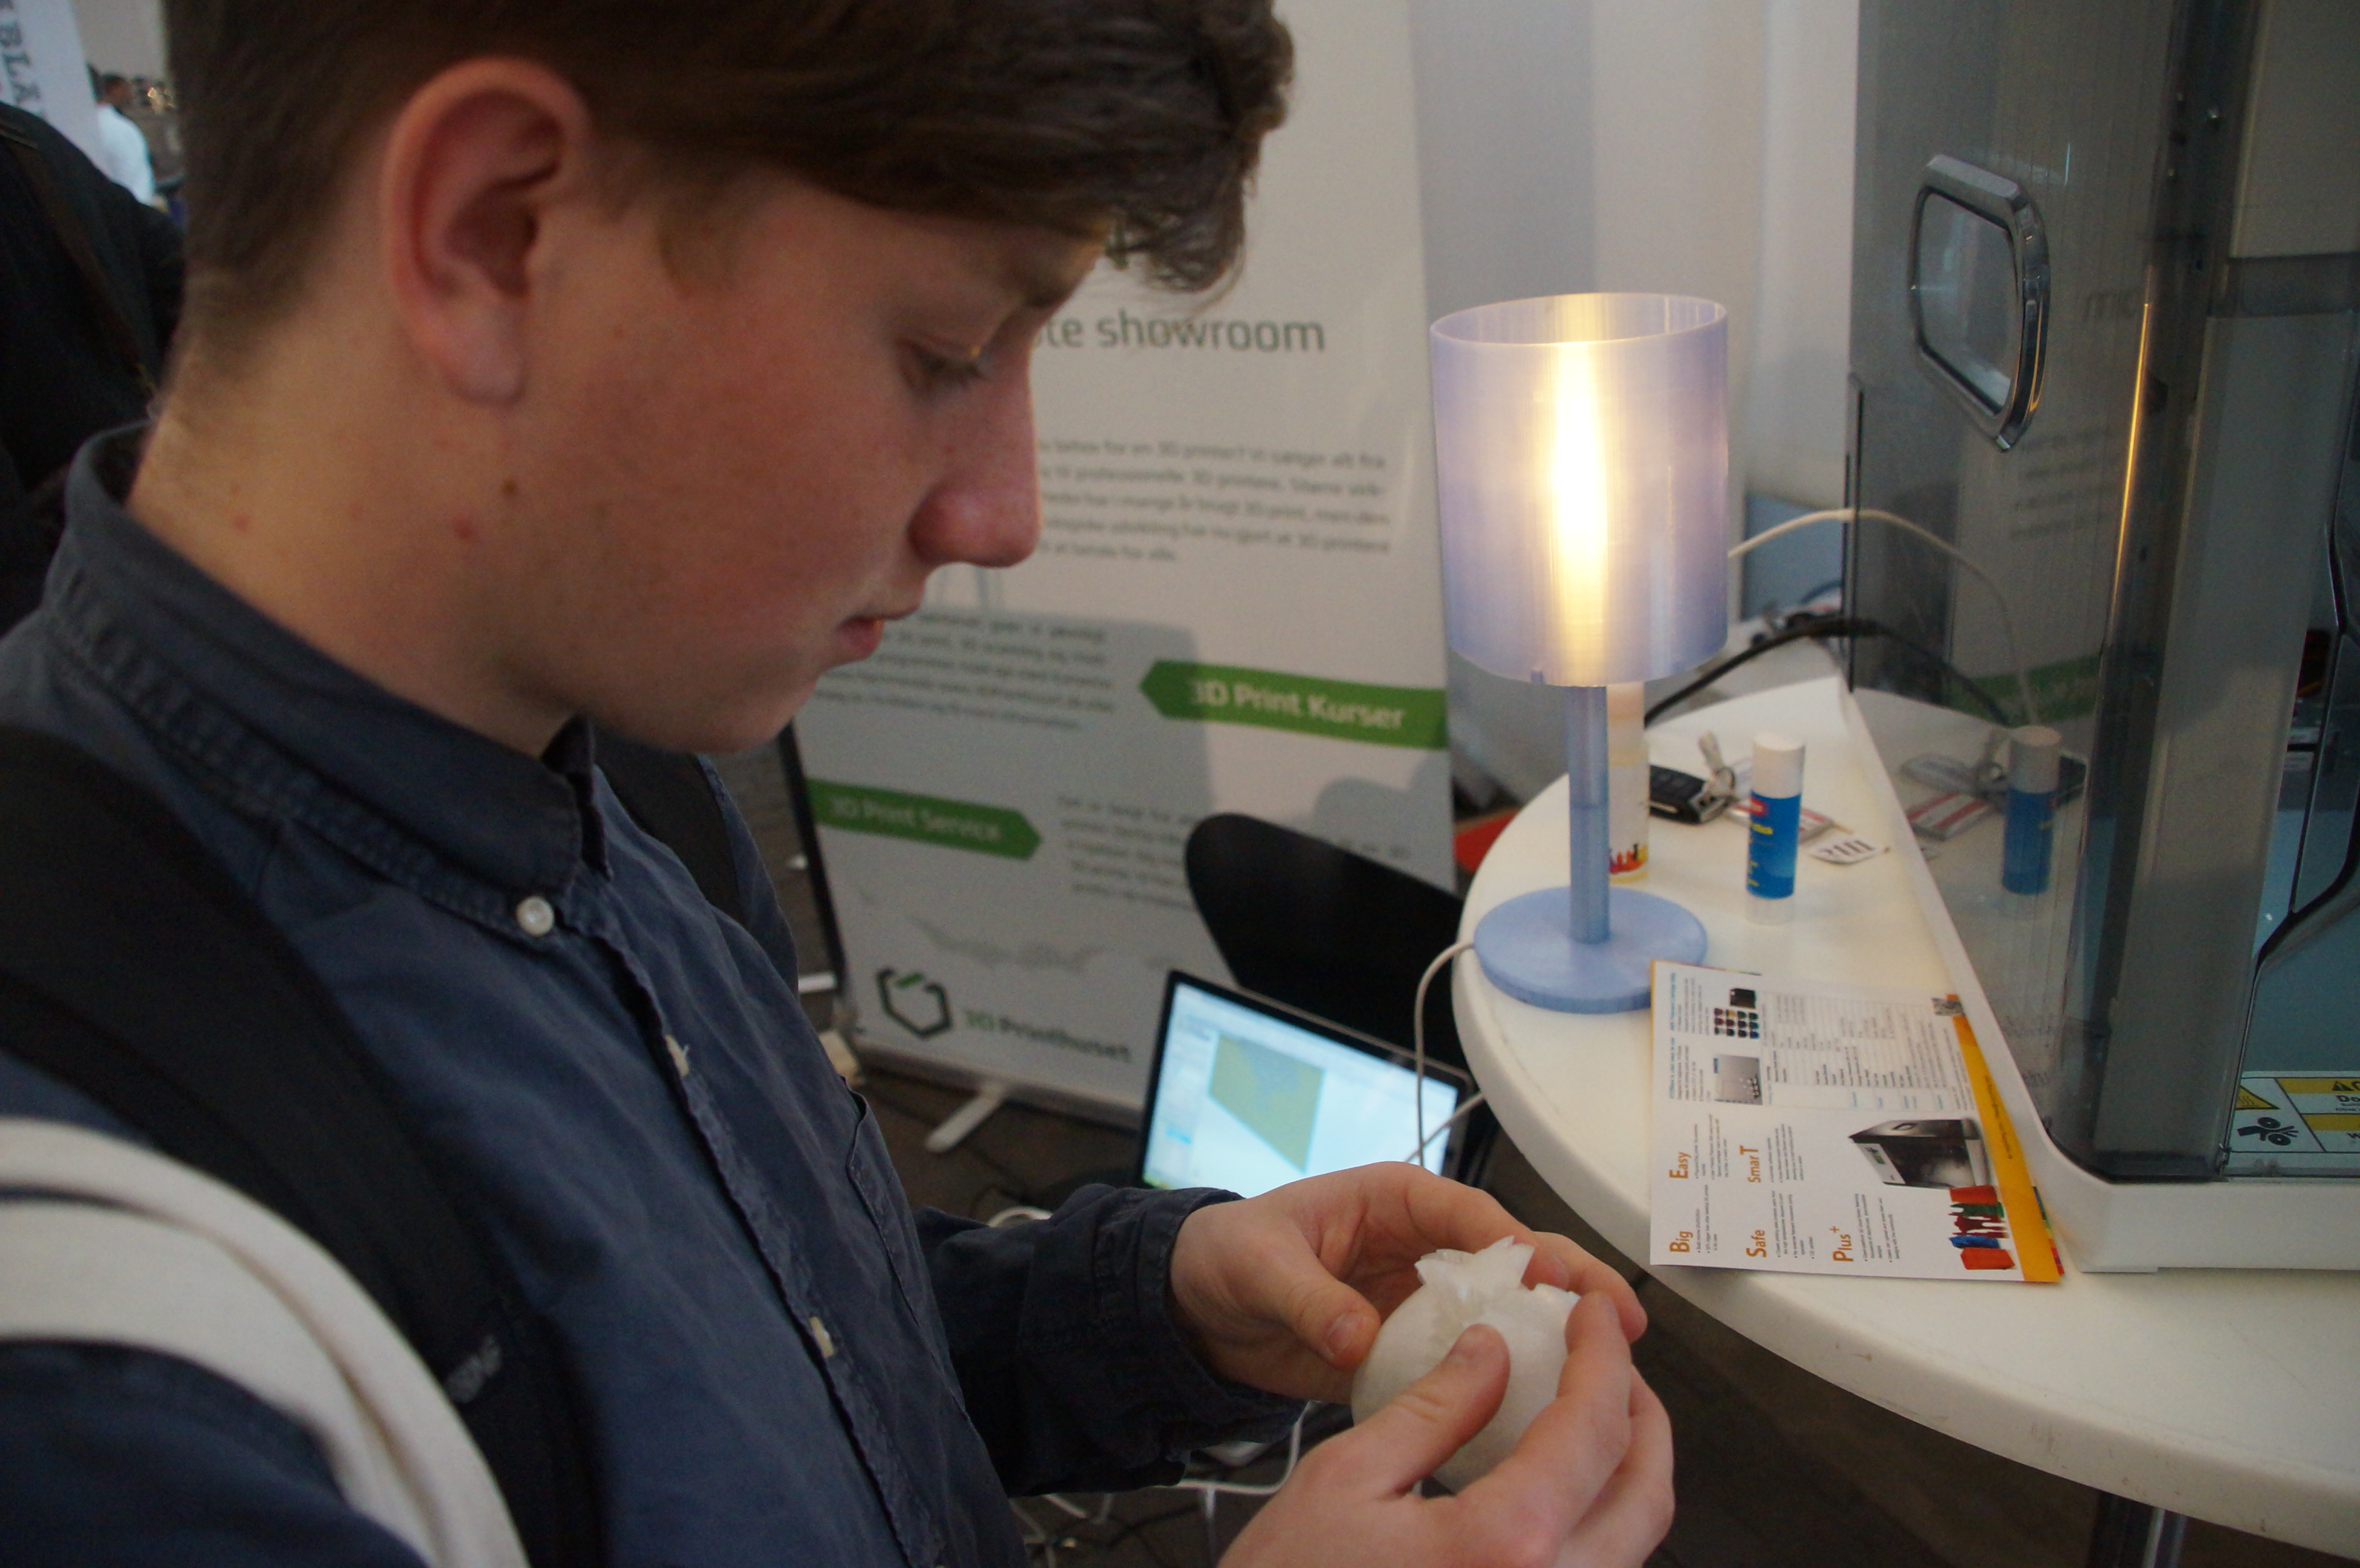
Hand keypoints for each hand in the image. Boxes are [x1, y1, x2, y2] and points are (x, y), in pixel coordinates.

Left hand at [1167, 1163, 1644, 1401]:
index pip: (1475, 1218)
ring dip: (1549, 1338)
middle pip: (1512, 1261)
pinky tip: (1537, 1410)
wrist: (1197, 1307)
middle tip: (1624, 1321)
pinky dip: (1502, 1383)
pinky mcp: (1410, 1347)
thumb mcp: (1260, 1265)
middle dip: (1569, 1285)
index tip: (1562, 1280)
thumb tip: (1356, 1334)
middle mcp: (1421, 1246)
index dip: (1525, 1247)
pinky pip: (1466, 1364)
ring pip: (1502, 1315)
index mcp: (1396, 1200)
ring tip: (1604, 1372)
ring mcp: (1421, 1299)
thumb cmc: (1229, 1256)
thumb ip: (1309, 1298)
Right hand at [1222, 1304, 1674, 1567]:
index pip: (1591, 1428)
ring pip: (1632, 1544)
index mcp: (1506, 1548)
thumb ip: (1432, 1410)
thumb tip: (1490, 1353)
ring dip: (1625, 1470)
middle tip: (1610, 1362)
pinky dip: (1598, 1521)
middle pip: (1644, 1493)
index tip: (1591, 1317)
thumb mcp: (1345, 1478)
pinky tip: (1558, 1488)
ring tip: (1587, 1415)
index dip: (1601, 1356)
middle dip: (1640, 1413)